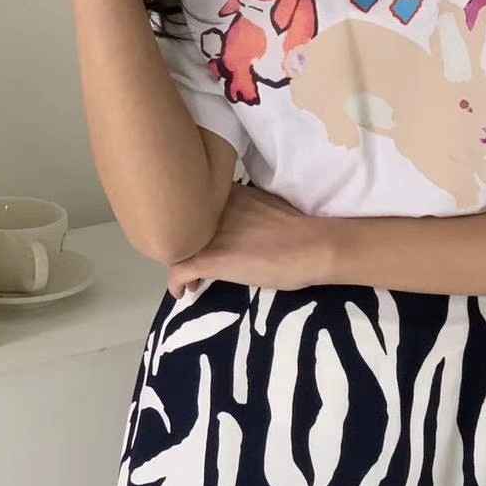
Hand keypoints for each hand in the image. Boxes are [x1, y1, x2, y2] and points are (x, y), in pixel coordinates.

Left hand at [166, 186, 334, 297]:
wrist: (310, 246)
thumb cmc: (298, 228)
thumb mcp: (265, 206)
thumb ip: (245, 210)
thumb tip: (243, 222)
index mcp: (225, 193)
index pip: (193, 205)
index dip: (192, 225)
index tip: (201, 239)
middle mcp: (210, 210)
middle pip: (179, 226)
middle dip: (184, 246)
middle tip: (196, 261)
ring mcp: (207, 235)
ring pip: (175, 248)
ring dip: (180, 264)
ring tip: (192, 279)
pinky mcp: (209, 259)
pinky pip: (178, 272)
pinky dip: (176, 284)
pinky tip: (183, 292)